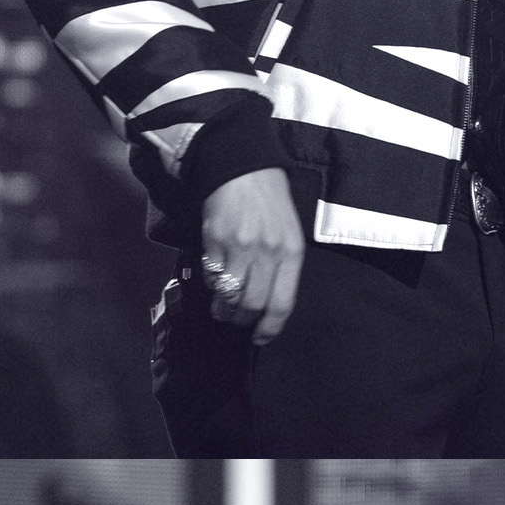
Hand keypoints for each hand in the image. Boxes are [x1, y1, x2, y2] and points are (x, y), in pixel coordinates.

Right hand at [200, 168, 305, 341]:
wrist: (243, 167)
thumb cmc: (270, 202)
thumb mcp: (290, 232)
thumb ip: (282, 265)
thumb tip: (267, 302)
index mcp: (291, 253)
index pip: (281, 303)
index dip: (269, 327)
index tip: (261, 337)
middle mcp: (267, 253)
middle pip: (252, 304)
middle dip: (243, 319)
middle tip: (238, 320)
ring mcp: (240, 247)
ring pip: (229, 295)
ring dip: (223, 308)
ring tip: (222, 308)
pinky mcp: (215, 240)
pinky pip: (212, 275)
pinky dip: (213, 284)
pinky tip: (216, 280)